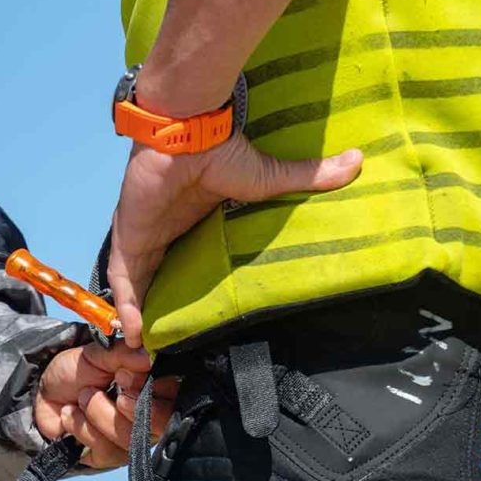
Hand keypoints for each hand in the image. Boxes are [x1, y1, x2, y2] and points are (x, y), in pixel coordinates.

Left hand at [34, 341, 175, 471]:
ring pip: (130, 438)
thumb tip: (149, 356)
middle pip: (161, 424)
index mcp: (157, 389)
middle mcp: (152, 418)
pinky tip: (71, 414)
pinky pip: (107, 451)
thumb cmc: (80, 370)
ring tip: (83, 396)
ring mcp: (132, 441)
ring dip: (99, 412)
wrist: (46, 392)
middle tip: (112, 387)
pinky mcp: (110, 457)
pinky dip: (83, 428)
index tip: (124, 375)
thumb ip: (126, 354)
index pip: (176, 396)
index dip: (154, 389)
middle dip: (134, 407)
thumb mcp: (101, 354)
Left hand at [106, 134, 363, 347]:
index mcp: (190, 220)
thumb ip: (307, 177)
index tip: (189, 319)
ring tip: (146, 352)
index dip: (182, 288)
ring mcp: (144, 234)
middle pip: (154, 278)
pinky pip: (122, 280)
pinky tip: (134, 335)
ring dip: (138, 316)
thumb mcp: (269, 177)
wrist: (186, 128)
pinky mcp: (129, 235)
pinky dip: (126, 306)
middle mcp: (164, 230)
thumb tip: (358, 161)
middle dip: (156, 310)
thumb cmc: (222, 149)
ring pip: (135, 285)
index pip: (181, 260)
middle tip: (164, 345)